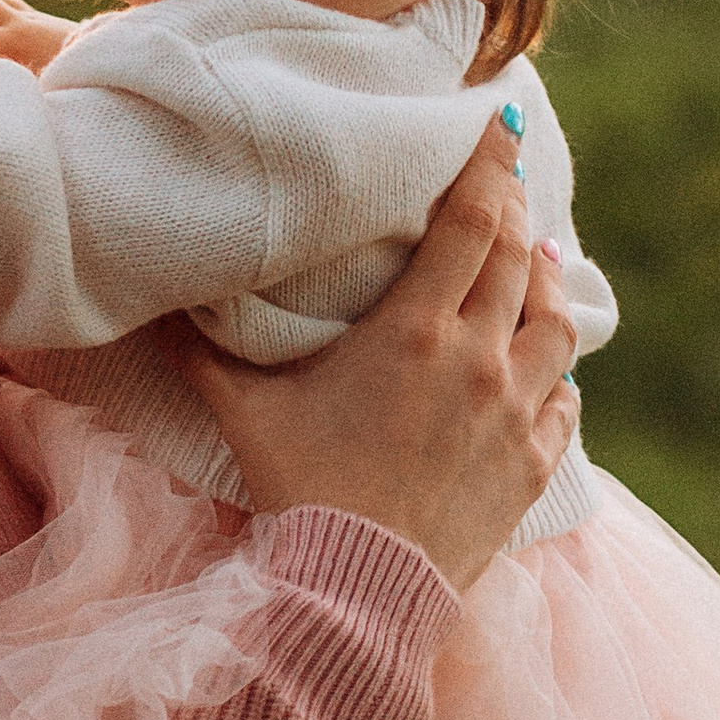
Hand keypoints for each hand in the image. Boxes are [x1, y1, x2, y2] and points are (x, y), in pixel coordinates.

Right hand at [168, 118, 578, 591]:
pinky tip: (544, 367)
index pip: (471, 221)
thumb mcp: (244, 412)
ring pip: (557, 325)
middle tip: (509, 183)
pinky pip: (564, 402)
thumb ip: (204, 351)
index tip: (502, 127)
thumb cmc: (297, 492)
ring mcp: (515, 415)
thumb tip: (155, 305)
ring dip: (549, 286)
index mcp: (417, 332)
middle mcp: (480, 361)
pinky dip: (556, 374)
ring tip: (540, 264)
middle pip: (518, 259)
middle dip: (516, 211)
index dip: (490, 165)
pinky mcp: (532, 466)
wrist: (356, 592)